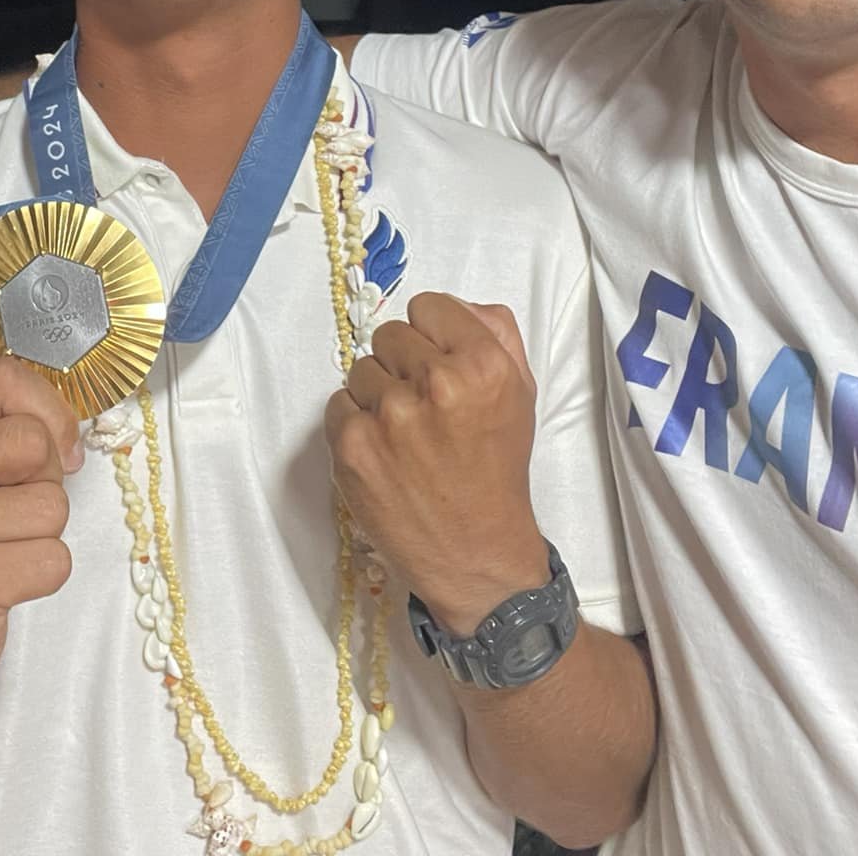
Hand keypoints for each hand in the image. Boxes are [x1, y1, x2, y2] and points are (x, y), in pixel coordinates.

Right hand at [0, 357, 84, 712]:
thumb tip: (67, 434)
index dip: (47, 410)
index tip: (52, 446)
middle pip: (33, 442)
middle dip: (43, 481)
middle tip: (6, 514)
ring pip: (51, 506)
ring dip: (42, 535)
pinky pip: (53, 560)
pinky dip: (42, 575)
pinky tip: (1, 583)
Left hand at [325, 293, 548, 634]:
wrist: (475, 553)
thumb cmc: (497, 471)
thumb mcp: (519, 394)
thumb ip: (495, 334)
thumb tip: (457, 305)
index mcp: (483, 365)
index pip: (428, 307)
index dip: (433, 335)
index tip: (438, 363)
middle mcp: (436, 384)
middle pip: (390, 335)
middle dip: (404, 364)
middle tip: (424, 405)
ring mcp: (389, 417)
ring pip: (361, 369)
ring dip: (378, 394)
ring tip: (405, 432)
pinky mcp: (353, 447)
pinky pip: (338, 405)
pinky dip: (356, 424)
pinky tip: (384, 450)